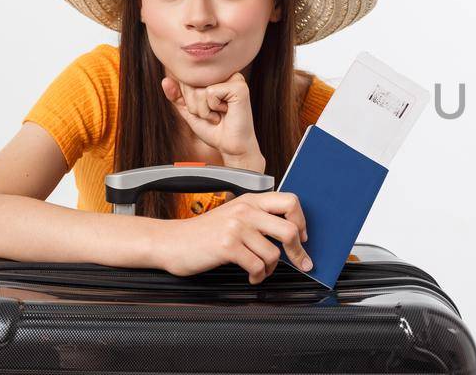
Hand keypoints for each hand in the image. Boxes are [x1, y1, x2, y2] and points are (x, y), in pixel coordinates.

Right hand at [153, 192, 311, 283]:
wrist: (171, 242)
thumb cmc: (203, 233)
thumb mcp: (233, 216)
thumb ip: (258, 218)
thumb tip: (290, 231)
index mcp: (250, 200)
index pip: (290, 201)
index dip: (302, 221)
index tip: (303, 237)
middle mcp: (245, 210)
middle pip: (290, 229)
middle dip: (298, 251)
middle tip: (300, 262)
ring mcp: (236, 227)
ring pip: (273, 253)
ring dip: (271, 269)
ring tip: (261, 271)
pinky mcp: (227, 246)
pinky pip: (257, 266)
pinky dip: (258, 276)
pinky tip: (251, 276)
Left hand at [161, 72, 261, 165]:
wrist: (230, 146)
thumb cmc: (213, 129)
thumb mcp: (189, 111)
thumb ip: (176, 96)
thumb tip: (165, 80)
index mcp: (215, 76)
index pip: (185, 79)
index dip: (188, 100)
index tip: (205, 109)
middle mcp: (224, 73)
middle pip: (190, 83)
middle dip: (194, 105)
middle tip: (213, 114)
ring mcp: (233, 78)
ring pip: (199, 89)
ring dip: (204, 110)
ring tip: (219, 114)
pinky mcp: (239, 87)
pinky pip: (210, 93)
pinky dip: (213, 108)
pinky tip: (226, 112)